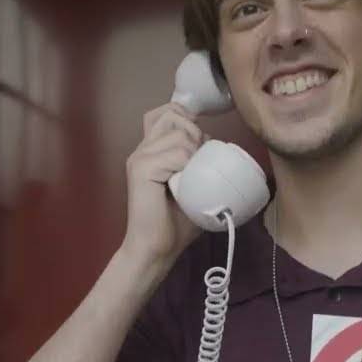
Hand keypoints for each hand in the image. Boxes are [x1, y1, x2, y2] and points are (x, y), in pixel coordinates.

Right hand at [119, 102, 204, 266]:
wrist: (156, 249)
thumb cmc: (176, 223)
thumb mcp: (194, 186)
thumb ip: (201, 164)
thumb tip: (222, 149)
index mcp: (152, 149)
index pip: (168, 111)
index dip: (188, 119)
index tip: (201, 144)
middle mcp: (142, 148)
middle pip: (173, 113)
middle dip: (194, 133)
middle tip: (197, 163)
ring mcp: (139, 157)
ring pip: (179, 133)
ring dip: (193, 153)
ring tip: (190, 178)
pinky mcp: (140, 169)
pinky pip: (175, 154)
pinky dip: (186, 167)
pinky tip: (182, 185)